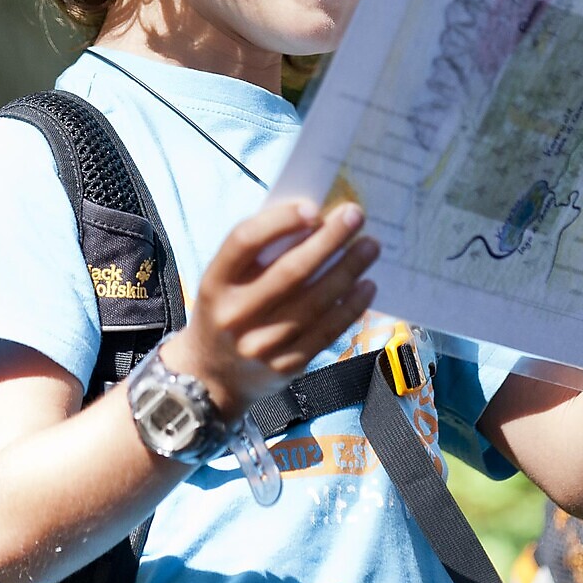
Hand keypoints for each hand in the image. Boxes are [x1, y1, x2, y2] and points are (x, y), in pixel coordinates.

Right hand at [163, 197, 378, 417]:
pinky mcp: (286, 366)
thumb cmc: (227, 310)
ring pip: (315, 302)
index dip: (280, 221)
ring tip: (370, 246)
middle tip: (355, 215)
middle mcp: (235, 314)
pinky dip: (351, 306)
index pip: (245, 242)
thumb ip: (257, 254)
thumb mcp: (225, 281)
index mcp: (215, 283)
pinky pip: (326, 331)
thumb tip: (313, 220)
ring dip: (348, 269)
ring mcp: (261, 344)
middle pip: (290, 271)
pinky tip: (366, 285)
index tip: (313, 207)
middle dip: (329, 239)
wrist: (212, 376)